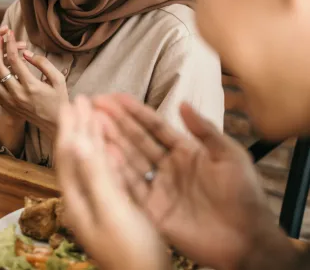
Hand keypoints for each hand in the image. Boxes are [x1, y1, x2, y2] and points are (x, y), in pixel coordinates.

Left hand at [0, 32, 67, 134]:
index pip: (15, 60)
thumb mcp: (58, 80)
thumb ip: (43, 64)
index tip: (10, 33)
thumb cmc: (58, 99)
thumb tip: (25, 53)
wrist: (53, 124)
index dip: (10, 44)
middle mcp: (17, 94)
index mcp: (31, 87)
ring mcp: (8, 101)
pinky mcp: (4, 104)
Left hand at [55, 96, 168, 269]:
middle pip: (75, 156)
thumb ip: (95, 174)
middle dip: (77, 127)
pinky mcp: (110, 211)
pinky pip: (102, 174)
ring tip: (92, 116)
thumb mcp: (113, 210)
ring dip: (89, 137)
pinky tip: (110, 148)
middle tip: (79, 101)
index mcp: (76, 199)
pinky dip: (104, 154)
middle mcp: (81, 201)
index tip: (75, 101)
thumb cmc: (132, 252)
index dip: (71, 126)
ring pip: (88, 163)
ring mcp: (95, 206)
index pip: (69, 154)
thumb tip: (75, 141)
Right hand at [92, 94, 289, 269]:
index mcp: (185, 152)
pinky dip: (116, 173)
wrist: (246, 239)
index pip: (154, 127)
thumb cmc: (244, 196)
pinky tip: (101, 156)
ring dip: (110, 142)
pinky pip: (130, 188)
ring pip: (128, 161)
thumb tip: (183, 103)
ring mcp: (157, 188)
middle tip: (92, 106)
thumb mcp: (229, 156)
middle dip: (115, 123)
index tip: (114, 97)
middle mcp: (166, 167)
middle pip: (136, 140)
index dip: (134, 112)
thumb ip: (205, 130)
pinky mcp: (151, 210)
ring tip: (90, 125)